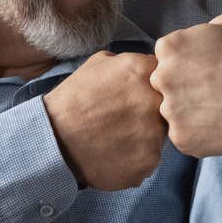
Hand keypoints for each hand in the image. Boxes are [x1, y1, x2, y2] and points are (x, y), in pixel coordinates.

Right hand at [42, 51, 165, 190]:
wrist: (53, 139)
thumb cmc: (73, 100)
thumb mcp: (97, 64)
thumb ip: (129, 62)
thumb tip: (148, 64)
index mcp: (142, 72)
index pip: (166, 77)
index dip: (154, 87)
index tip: (138, 95)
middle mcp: (154, 101)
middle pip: (168, 107)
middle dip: (151, 113)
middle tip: (124, 120)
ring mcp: (154, 134)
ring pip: (160, 136)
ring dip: (143, 137)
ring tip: (116, 138)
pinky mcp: (149, 161)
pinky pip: (150, 160)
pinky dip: (135, 160)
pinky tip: (115, 154)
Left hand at [150, 14, 221, 157]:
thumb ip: (202, 30)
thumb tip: (197, 36)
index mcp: (168, 48)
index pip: (164, 59)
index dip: (185, 66)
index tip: (204, 72)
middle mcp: (162, 78)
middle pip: (163, 86)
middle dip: (182, 89)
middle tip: (210, 93)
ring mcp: (169, 111)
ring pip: (172, 113)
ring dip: (189, 113)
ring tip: (217, 110)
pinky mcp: (181, 138)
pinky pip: (183, 136)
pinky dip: (198, 134)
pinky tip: (219, 125)